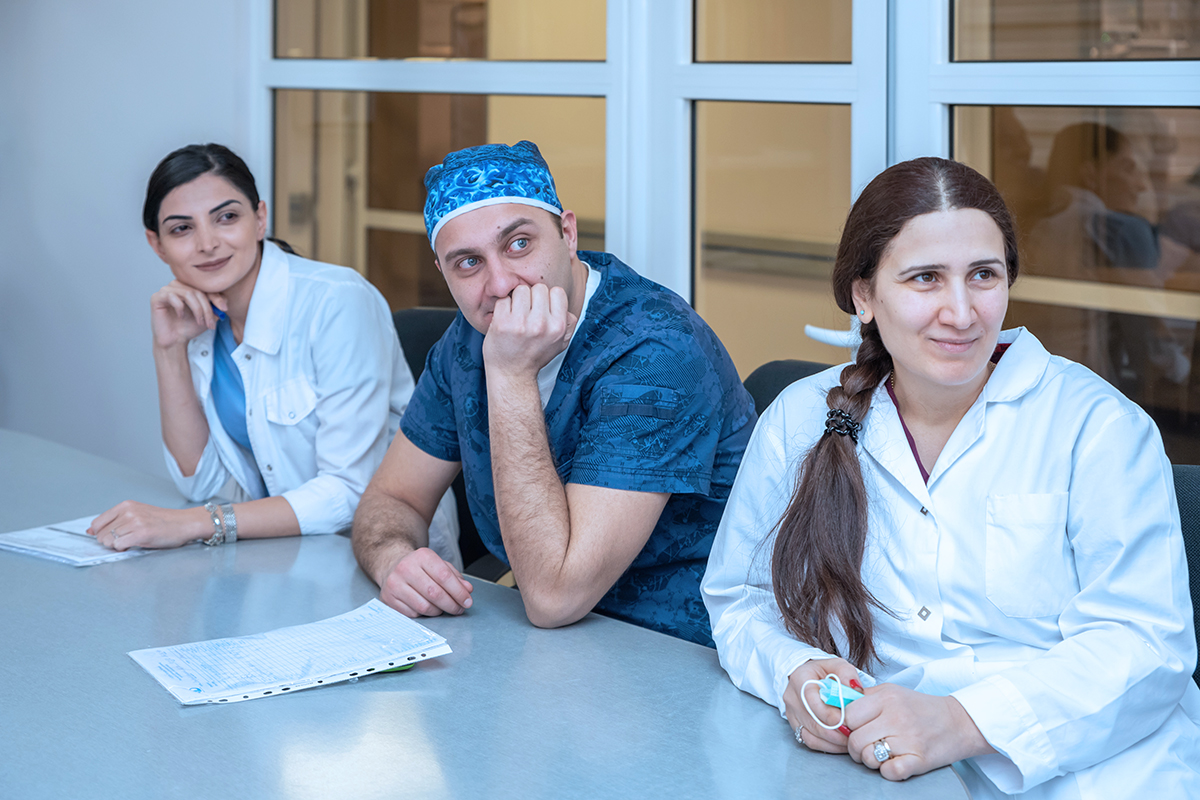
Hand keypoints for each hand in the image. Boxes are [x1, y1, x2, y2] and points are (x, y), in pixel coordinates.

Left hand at [88, 501, 208, 549]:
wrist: (185, 523)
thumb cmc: (163, 522)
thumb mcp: (138, 514)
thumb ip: (115, 521)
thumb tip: (91, 532)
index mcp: (126, 505)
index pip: (97, 523)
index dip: (102, 534)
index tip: (112, 537)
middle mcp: (128, 512)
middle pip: (101, 534)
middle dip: (110, 541)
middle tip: (127, 540)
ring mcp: (135, 522)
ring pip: (108, 541)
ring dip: (117, 545)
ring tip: (132, 541)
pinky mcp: (141, 533)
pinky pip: (119, 545)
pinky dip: (124, 548)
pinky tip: (135, 544)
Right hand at [151, 280, 225, 349]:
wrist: (175, 340)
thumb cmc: (189, 327)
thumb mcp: (208, 316)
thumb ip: (216, 306)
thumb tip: (224, 301)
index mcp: (189, 286)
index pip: (205, 287)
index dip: (216, 297)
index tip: (224, 309)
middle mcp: (177, 285)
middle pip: (198, 290)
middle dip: (207, 308)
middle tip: (211, 322)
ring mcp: (166, 290)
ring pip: (188, 293)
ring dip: (198, 310)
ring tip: (200, 322)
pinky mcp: (157, 297)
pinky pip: (172, 296)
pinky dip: (180, 308)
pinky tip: (181, 317)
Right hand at [378, 547, 474, 616]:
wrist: (391, 565)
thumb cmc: (419, 567)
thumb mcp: (439, 565)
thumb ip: (455, 577)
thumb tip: (467, 590)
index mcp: (422, 556)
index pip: (444, 576)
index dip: (459, 592)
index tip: (467, 601)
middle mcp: (406, 568)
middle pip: (434, 593)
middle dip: (451, 605)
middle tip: (459, 609)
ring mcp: (394, 584)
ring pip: (424, 607)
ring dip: (438, 611)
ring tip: (443, 608)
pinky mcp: (388, 598)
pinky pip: (412, 614)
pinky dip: (424, 615)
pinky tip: (427, 607)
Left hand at [482, 283, 577, 378]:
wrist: (512, 374)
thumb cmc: (536, 355)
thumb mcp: (561, 343)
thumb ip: (568, 323)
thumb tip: (563, 304)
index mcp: (558, 327)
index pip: (557, 291)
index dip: (548, 298)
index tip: (541, 309)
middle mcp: (541, 324)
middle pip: (537, 288)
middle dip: (532, 298)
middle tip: (527, 312)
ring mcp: (520, 323)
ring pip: (520, 290)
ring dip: (517, 300)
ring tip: (516, 315)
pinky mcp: (501, 323)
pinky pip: (503, 300)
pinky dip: (503, 307)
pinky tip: (505, 319)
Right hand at [783, 657, 861, 752]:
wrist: (807, 677)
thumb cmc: (823, 671)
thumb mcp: (837, 664)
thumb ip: (847, 674)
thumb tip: (857, 690)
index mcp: (800, 679)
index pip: (811, 700)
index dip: (829, 714)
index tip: (847, 722)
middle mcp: (792, 698)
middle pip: (812, 722)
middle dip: (835, 732)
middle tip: (854, 735)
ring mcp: (792, 714)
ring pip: (811, 735)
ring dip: (833, 741)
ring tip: (850, 741)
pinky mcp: (795, 725)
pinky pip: (809, 741)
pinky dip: (827, 746)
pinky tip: (840, 744)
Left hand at [843, 683, 993, 780]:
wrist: (959, 722)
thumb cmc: (921, 708)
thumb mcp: (891, 691)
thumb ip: (864, 696)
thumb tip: (836, 702)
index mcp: (886, 698)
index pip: (848, 715)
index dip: (847, 725)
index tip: (854, 729)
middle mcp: (896, 716)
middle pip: (855, 739)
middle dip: (855, 748)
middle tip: (865, 746)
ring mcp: (908, 739)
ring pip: (868, 757)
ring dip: (870, 760)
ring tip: (880, 753)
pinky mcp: (920, 759)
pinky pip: (889, 772)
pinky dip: (887, 771)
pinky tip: (894, 763)